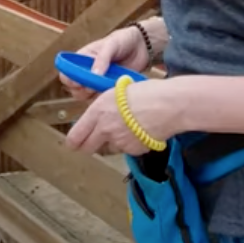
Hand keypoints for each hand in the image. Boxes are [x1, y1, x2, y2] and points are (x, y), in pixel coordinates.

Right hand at [56, 23, 151, 101]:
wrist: (141, 46)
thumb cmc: (122, 41)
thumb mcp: (111, 45)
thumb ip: (101, 59)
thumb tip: (93, 75)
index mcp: (82, 59)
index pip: (66, 73)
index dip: (69, 80)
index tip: (79, 82)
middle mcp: (87, 73)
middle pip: (75, 90)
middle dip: (83, 91)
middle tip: (95, 86)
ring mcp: (97, 83)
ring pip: (87, 97)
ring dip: (95, 96)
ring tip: (107, 86)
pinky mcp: (108, 90)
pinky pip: (102, 100)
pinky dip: (106, 99)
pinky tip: (114, 91)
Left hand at [64, 77, 183, 155]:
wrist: (170, 104)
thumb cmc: (147, 91)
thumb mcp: (117, 92)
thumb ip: (104, 107)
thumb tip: (98, 117)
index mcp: (98, 111)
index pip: (76, 136)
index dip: (74, 141)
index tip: (74, 143)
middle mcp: (104, 129)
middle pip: (87, 148)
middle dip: (88, 146)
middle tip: (93, 142)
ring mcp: (119, 142)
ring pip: (110, 147)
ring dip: (114, 142)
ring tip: (129, 127)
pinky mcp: (133, 151)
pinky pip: (128, 149)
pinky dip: (132, 143)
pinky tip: (142, 131)